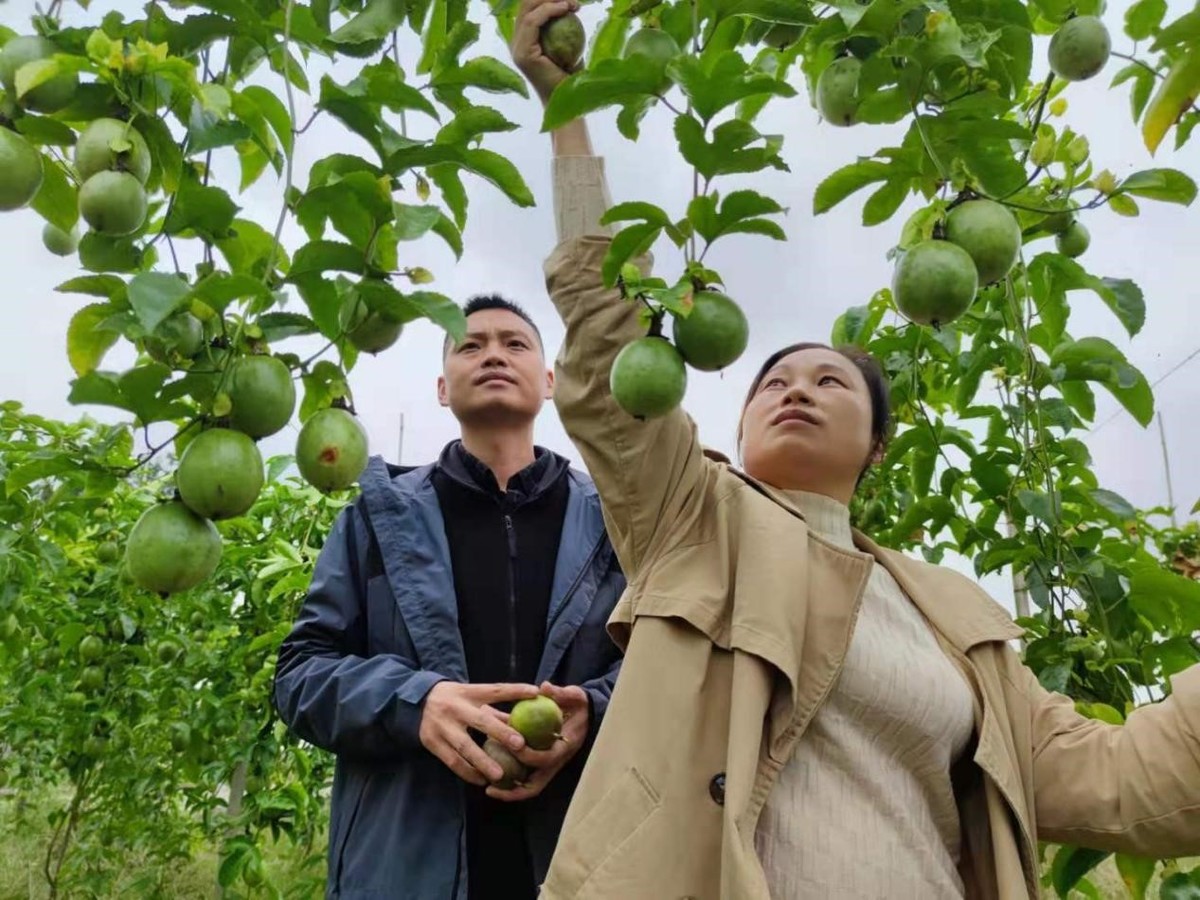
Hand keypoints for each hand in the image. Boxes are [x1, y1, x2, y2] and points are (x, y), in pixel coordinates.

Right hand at [418, 681, 539, 785]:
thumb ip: (495, 710)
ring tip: (500, 775)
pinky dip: (467, 772)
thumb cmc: (454, 700)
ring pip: (465, 746)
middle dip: (501, 733)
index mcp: (469, 693)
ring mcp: (443, 726)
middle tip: (520, 745)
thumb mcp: (471, 697)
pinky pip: (452, 761)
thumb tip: (524, 719)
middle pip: (481, 721)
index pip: (496, 690)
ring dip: (483, 762)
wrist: (416, 703)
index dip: (515, 691)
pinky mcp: (432, 742)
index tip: (535, 692)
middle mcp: (456, 708)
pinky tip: (480, 780)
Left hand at [486, 682, 590, 801]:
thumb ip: (561, 693)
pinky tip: (492, 775)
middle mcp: (556, 762)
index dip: (528, 755)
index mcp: (564, 747)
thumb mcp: (574, 696)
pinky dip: (511, 782)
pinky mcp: (541, 765)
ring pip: (530, 787)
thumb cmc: (579, 705)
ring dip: (510, 791)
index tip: (512, 746)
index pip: (546, 758)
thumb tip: (545, 687)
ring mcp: (548, 767)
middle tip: (491, 787)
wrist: (588, 716)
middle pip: (536, 785)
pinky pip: (526, 778)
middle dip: (514, 789)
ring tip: (488, 790)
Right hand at [510, 0, 580, 103]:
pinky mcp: (522, 53)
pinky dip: (549, 11)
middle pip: (526, 6)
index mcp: (523, 40)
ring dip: (551, 1)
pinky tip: (565, 9)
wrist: (568, 98)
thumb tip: (569, 3)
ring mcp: (517, 48)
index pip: (529, 9)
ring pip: (528, 11)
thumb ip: (561, 27)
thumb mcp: (566, 45)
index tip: (570, 0)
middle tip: (572, 0)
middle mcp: (516, 42)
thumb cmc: (570, 75)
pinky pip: (533, 22)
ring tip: (572, 4)